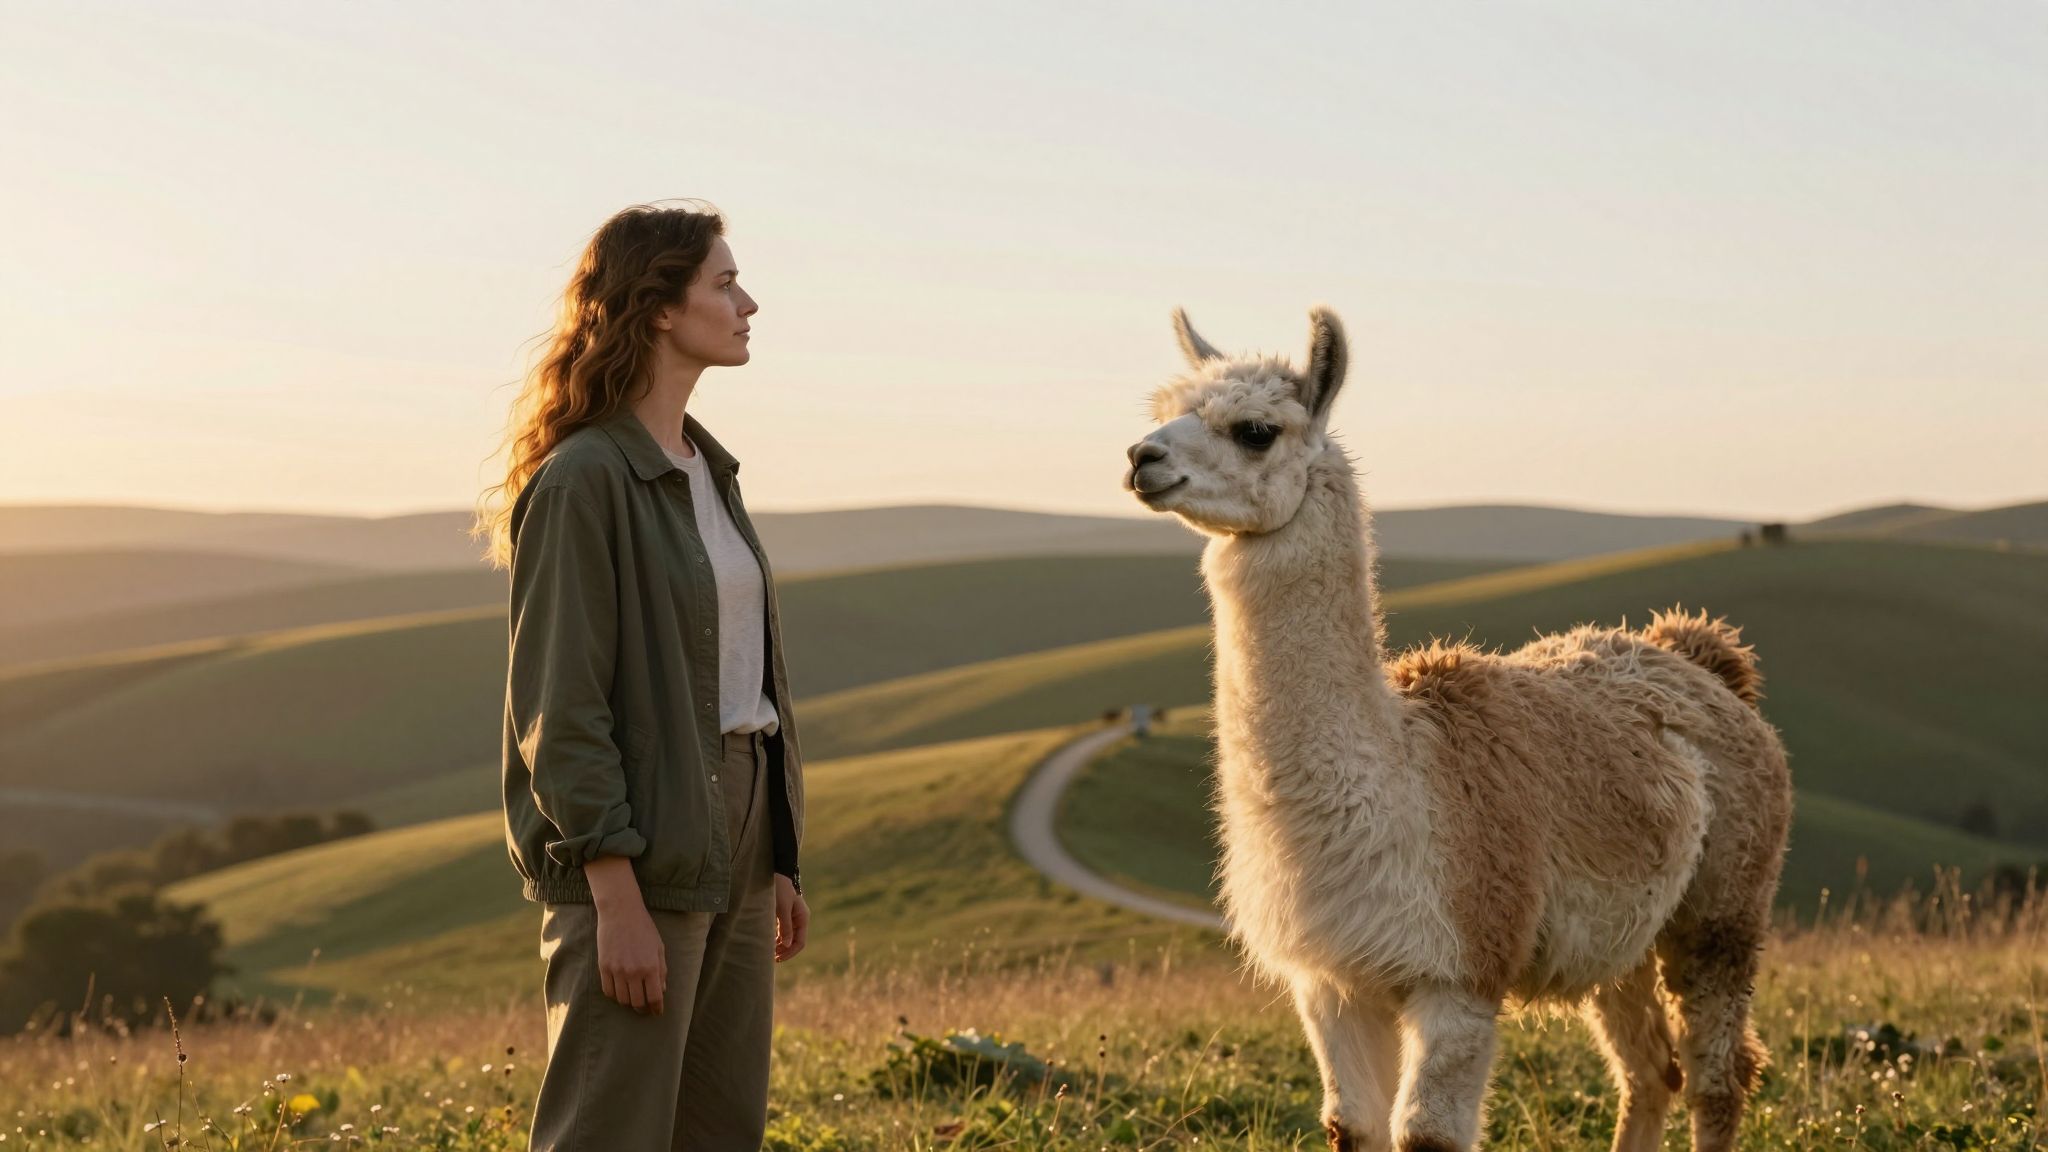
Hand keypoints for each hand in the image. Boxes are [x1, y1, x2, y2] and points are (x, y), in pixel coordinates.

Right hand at [587, 858, 664, 1013]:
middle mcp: (633, 972)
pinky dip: (615, 995)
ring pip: (622, 999)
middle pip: (637, 1003)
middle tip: (645, 1008)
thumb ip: (662, 970)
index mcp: (651, 966)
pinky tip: (620, 991)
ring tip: (633, 999)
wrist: (620, 912)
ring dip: (629, 1002)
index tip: (657, 1012)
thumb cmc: (643, 928)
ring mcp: (617, 970)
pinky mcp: (603, 967)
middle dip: (643, 1009)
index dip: (657, 1008)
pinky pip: (608, 991)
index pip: (654, 997)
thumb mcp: (659, 947)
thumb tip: (662, 990)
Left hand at [774, 874, 808, 962]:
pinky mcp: (783, 915)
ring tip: (769, 953)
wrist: (775, 874)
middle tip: (772, 959)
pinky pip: (782, 931)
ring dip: (780, 946)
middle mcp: (799, 919)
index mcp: (802, 918)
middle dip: (784, 951)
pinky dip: (776, 938)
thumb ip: (785, 927)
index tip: (778, 958)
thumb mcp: (782, 909)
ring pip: (787, 937)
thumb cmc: (779, 890)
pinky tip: (768, 943)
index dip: (790, 952)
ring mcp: (791, 918)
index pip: (800, 942)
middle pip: (794, 941)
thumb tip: (787, 945)